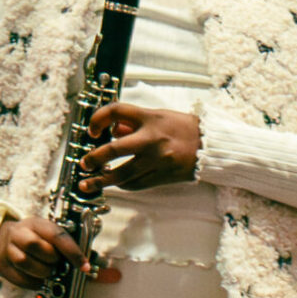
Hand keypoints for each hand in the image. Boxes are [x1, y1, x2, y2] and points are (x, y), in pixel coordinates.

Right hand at [0, 213, 109, 292]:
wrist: (4, 240)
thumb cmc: (41, 241)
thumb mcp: (58, 240)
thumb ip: (85, 257)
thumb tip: (114, 276)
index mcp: (38, 223)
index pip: (57, 234)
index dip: (73, 252)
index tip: (85, 267)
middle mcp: (20, 233)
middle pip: (36, 246)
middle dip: (52, 260)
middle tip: (56, 264)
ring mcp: (8, 248)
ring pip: (25, 262)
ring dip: (42, 272)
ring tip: (48, 271)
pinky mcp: (2, 264)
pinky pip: (20, 278)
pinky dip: (33, 282)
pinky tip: (38, 279)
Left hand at [83, 101, 204, 190]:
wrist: (212, 147)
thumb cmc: (184, 128)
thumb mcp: (158, 116)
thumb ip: (133, 123)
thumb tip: (112, 131)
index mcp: (150, 119)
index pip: (116, 112)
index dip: (98, 119)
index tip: (91, 130)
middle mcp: (152, 139)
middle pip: (114, 150)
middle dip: (94, 158)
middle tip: (84, 164)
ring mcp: (158, 160)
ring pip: (123, 174)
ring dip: (102, 180)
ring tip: (88, 184)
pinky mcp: (163, 176)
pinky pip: (137, 184)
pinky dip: (123, 185)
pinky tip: (116, 185)